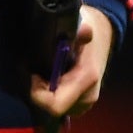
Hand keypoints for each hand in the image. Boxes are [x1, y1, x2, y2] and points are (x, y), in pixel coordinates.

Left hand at [29, 4, 113, 132]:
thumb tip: (85, 30)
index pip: (55, 105)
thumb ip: (79, 31)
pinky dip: (51, 94)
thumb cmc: (86, 27)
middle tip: (32, 71)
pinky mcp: (82, 102)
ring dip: (44, 93)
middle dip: (38, 92)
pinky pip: (61, 105)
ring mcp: (86, 101)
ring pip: (56, 108)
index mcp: (86, 79)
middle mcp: (88, 96)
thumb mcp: (80, 23)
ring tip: (40, 72)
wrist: (102, 33)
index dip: (36, 93)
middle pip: (53, 109)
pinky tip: (48, 78)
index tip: (31, 73)